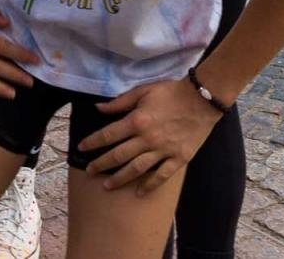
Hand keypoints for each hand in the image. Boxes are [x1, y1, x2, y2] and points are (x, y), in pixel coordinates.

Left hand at [80, 78, 220, 190]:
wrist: (203, 99)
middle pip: (118, 155)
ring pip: (137, 169)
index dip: (92, 142)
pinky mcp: (179, 158)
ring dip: (120, 178)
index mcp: (137, 121)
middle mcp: (147, 139)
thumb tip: (98, 108)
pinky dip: (150, 185)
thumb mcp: (143, 91)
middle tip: (89, 171)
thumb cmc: (171, 92)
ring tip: (107, 186)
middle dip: (101, 164)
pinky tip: (139, 191)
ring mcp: (164, 150)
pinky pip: (162, 175)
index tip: (81, 148)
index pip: (108, 135)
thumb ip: (120, 102)